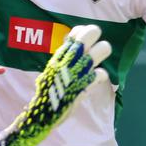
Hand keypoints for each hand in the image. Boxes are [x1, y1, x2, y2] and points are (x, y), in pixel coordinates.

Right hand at [0, 26, 109, 145]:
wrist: (43, 113)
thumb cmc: (47, 93)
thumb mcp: (51, 71)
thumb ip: (61, 60)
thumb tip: (70, 49)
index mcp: (60, 55)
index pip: (76, 32)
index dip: (82, 32)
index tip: (82, 41)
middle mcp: (70, 59)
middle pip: (92, 33)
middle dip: (96, 36)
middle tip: (94, 47)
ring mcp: (79, 70)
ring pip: (102, 49)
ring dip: (102, 53)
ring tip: (97, 61)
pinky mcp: (85, 85)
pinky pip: (101, 74)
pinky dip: (100, 77)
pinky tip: (94, 81)